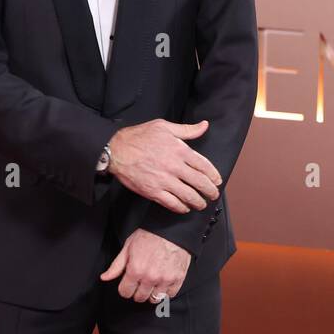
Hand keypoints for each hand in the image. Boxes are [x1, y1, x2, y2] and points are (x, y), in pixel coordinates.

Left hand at [100, 227, 191, 300]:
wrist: (171, 228)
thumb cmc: (150, 235)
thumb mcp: (128, 247)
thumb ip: (116, 266)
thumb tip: (105, 277)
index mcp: (135, 270)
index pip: (125, 292)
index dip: (125, 288)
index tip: (129, 284)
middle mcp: (150, 277)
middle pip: (140, 298)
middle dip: (138, 292)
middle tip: (140, 283)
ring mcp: (165, 279)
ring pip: (155, 299)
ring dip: (152, 293)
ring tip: (152, 284)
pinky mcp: (178, 278)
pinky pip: (170, 294)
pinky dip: (166, 291)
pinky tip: (163, 283)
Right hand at [107, 118, 221, 213]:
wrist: (116, 150)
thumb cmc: (139, 136)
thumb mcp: (164, 127)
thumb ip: (187, 130)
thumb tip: (204, 125)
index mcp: (179, 150)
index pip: (204, 165)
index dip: (213, 175)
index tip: (217, 181)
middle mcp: (174, 166)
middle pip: (199, 182)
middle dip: (210, 191)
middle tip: (213, 195)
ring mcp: (164, 180)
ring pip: (188, 196)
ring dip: (198, 202)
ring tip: (202, 204)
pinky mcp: (153, 191)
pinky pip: (171, 203)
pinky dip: (181, 208)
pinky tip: (185, 208)